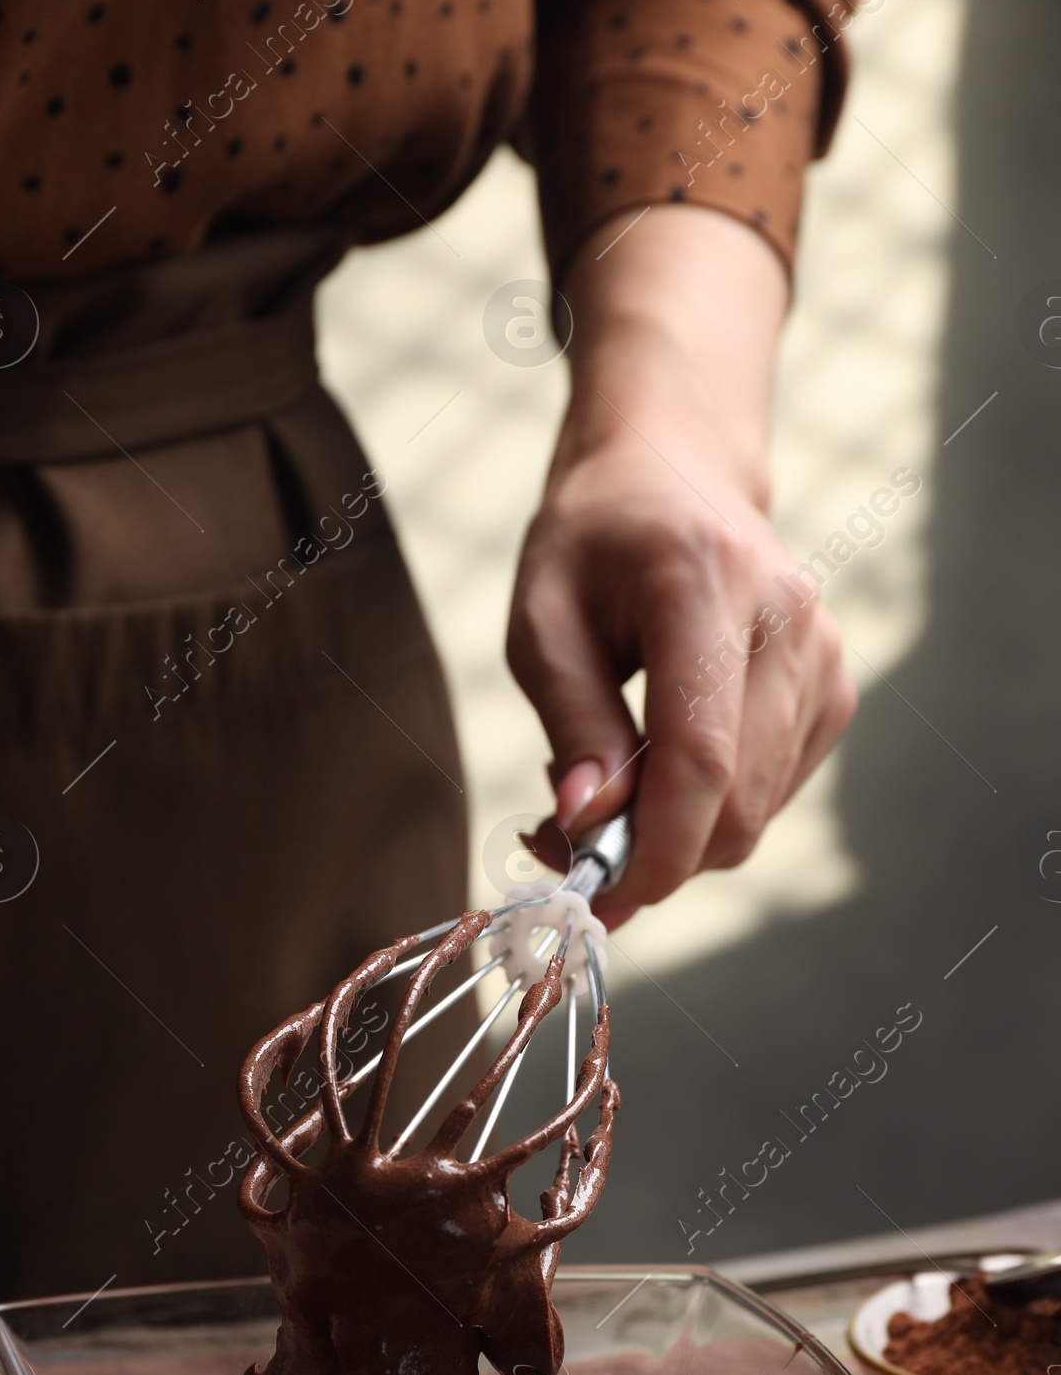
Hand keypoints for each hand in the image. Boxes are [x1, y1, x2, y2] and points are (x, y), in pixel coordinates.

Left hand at [507, 206, 855, 923]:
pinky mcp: (834, 687)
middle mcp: (786, 619)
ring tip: (601, 794)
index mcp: (704, 584)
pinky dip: (710, 810)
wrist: (673, 474)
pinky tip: (659, 771)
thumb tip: (589, 824)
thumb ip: (570, 722)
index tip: (600, 901)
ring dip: (674, 836)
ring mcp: (824, 654)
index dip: (656, 849)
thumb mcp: (540, 621)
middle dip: (652, 855)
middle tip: (566, 848)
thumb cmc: (592, 542)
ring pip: (756, 811)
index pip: (702, 755)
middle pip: (737, 801)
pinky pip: (772, 793)